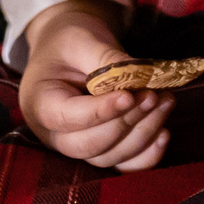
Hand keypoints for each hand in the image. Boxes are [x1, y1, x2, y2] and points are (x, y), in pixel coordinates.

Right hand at [20, 0, 171, 170]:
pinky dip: (146, 156)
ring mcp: (77, 146)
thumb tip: (139, 77)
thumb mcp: (81, 39)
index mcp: (38, 102)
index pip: (66, 118)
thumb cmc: (68, 41)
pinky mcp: (100, 150)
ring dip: (142, 133)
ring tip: (165, 100)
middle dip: (126, 122)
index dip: (99, 112)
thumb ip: (105, 58)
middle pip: (89, 144)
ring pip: (110, 156)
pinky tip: (164, 133)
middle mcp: (53, 133)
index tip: (128, 96)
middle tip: (153, 95)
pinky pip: (123, 165)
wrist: (68, 49)